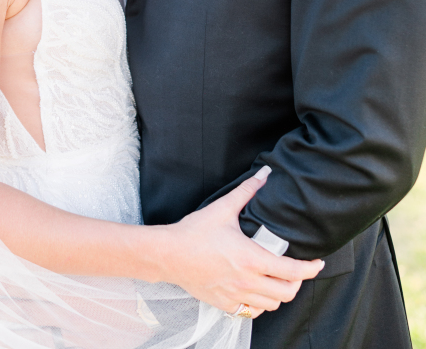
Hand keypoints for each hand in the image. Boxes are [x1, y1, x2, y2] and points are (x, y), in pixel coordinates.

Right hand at [160, 169, 323, 316]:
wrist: (169, 254)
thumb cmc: (195, 232)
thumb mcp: (223, 208)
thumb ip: (247, 191)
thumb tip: (264, 174)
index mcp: (251, 259)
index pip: (292, 271)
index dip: (310, 269)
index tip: (317, 263)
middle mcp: (247, 281)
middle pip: (287, 293)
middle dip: (297, 283)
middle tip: (296, 271)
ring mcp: (236, 296)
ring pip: (271, 305)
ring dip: (279, 294)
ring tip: (277, 280)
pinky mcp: (224, 304)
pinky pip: (252, 312)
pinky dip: (260, 304)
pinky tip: (256, 291)